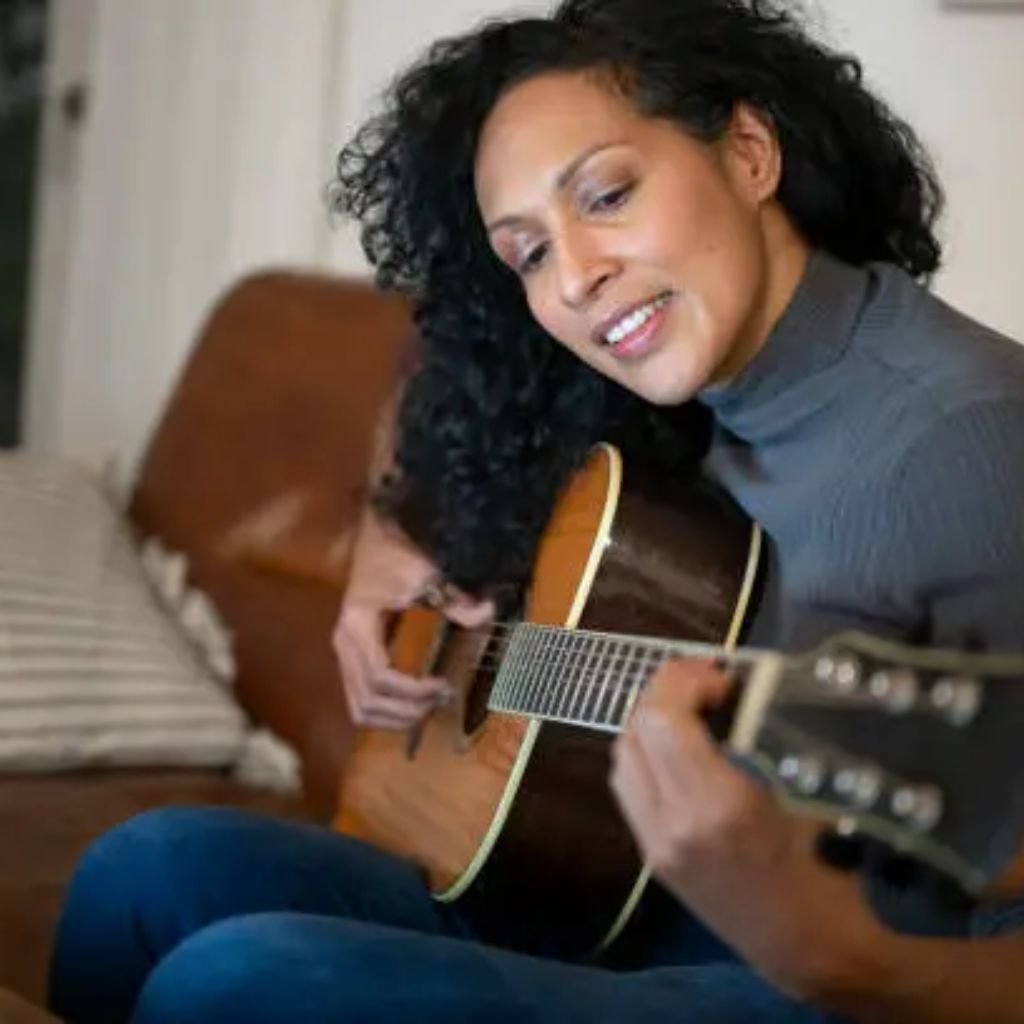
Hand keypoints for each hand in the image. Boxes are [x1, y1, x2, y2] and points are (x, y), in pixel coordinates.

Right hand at [332, 509, 493, 730]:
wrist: (378, 533)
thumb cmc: (398, 552)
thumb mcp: (427, 573)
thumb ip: (455, 599)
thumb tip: (486, 614)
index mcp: (356, 628)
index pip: (381, 677)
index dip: (413, 691)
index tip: (444, 686)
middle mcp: (344, 645)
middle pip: (367, 701)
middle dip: (406, 711)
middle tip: (439, 701)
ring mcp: (345, 652)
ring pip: (360, 708)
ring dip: (394, 717)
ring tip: (427, 707)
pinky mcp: (353, 655)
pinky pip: (361, 698)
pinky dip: (385, 710)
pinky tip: (412, 703)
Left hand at [610, 659, 892, 1002]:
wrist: (809, 948)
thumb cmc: (828, 865)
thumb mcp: (807, 791)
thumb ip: (764, 735)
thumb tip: (740, 683)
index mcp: (719, 805)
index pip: (663, 719)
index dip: (683, 680)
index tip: (721, 677)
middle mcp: (674, 823)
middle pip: (636, 731)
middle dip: (665, 692)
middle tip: (704, 685)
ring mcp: (656, 843)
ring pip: (623, 756)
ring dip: (649, 721)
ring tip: (689, 710)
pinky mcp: (651, 856)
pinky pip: (627, 786)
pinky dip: (643, 754)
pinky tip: (676, 749)